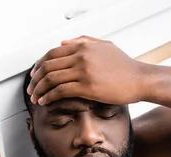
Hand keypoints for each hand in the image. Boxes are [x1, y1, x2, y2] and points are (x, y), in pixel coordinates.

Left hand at [26, 36, 146, 105]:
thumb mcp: (104, 46)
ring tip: (35, 98)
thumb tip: (62, 43)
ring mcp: (83, 71)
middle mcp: (81, 56)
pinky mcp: (87, 87)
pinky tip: (45, 102)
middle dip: (35, 79)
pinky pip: (60, 91)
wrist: (140, 79)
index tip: (34, 76)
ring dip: (39, 90)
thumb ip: (83, 41)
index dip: (38, 65)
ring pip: (51, 79)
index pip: (51, 53)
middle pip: (47, 66)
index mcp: (83, 45)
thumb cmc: (124, 66)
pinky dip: (49, 97)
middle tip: (30, 89)